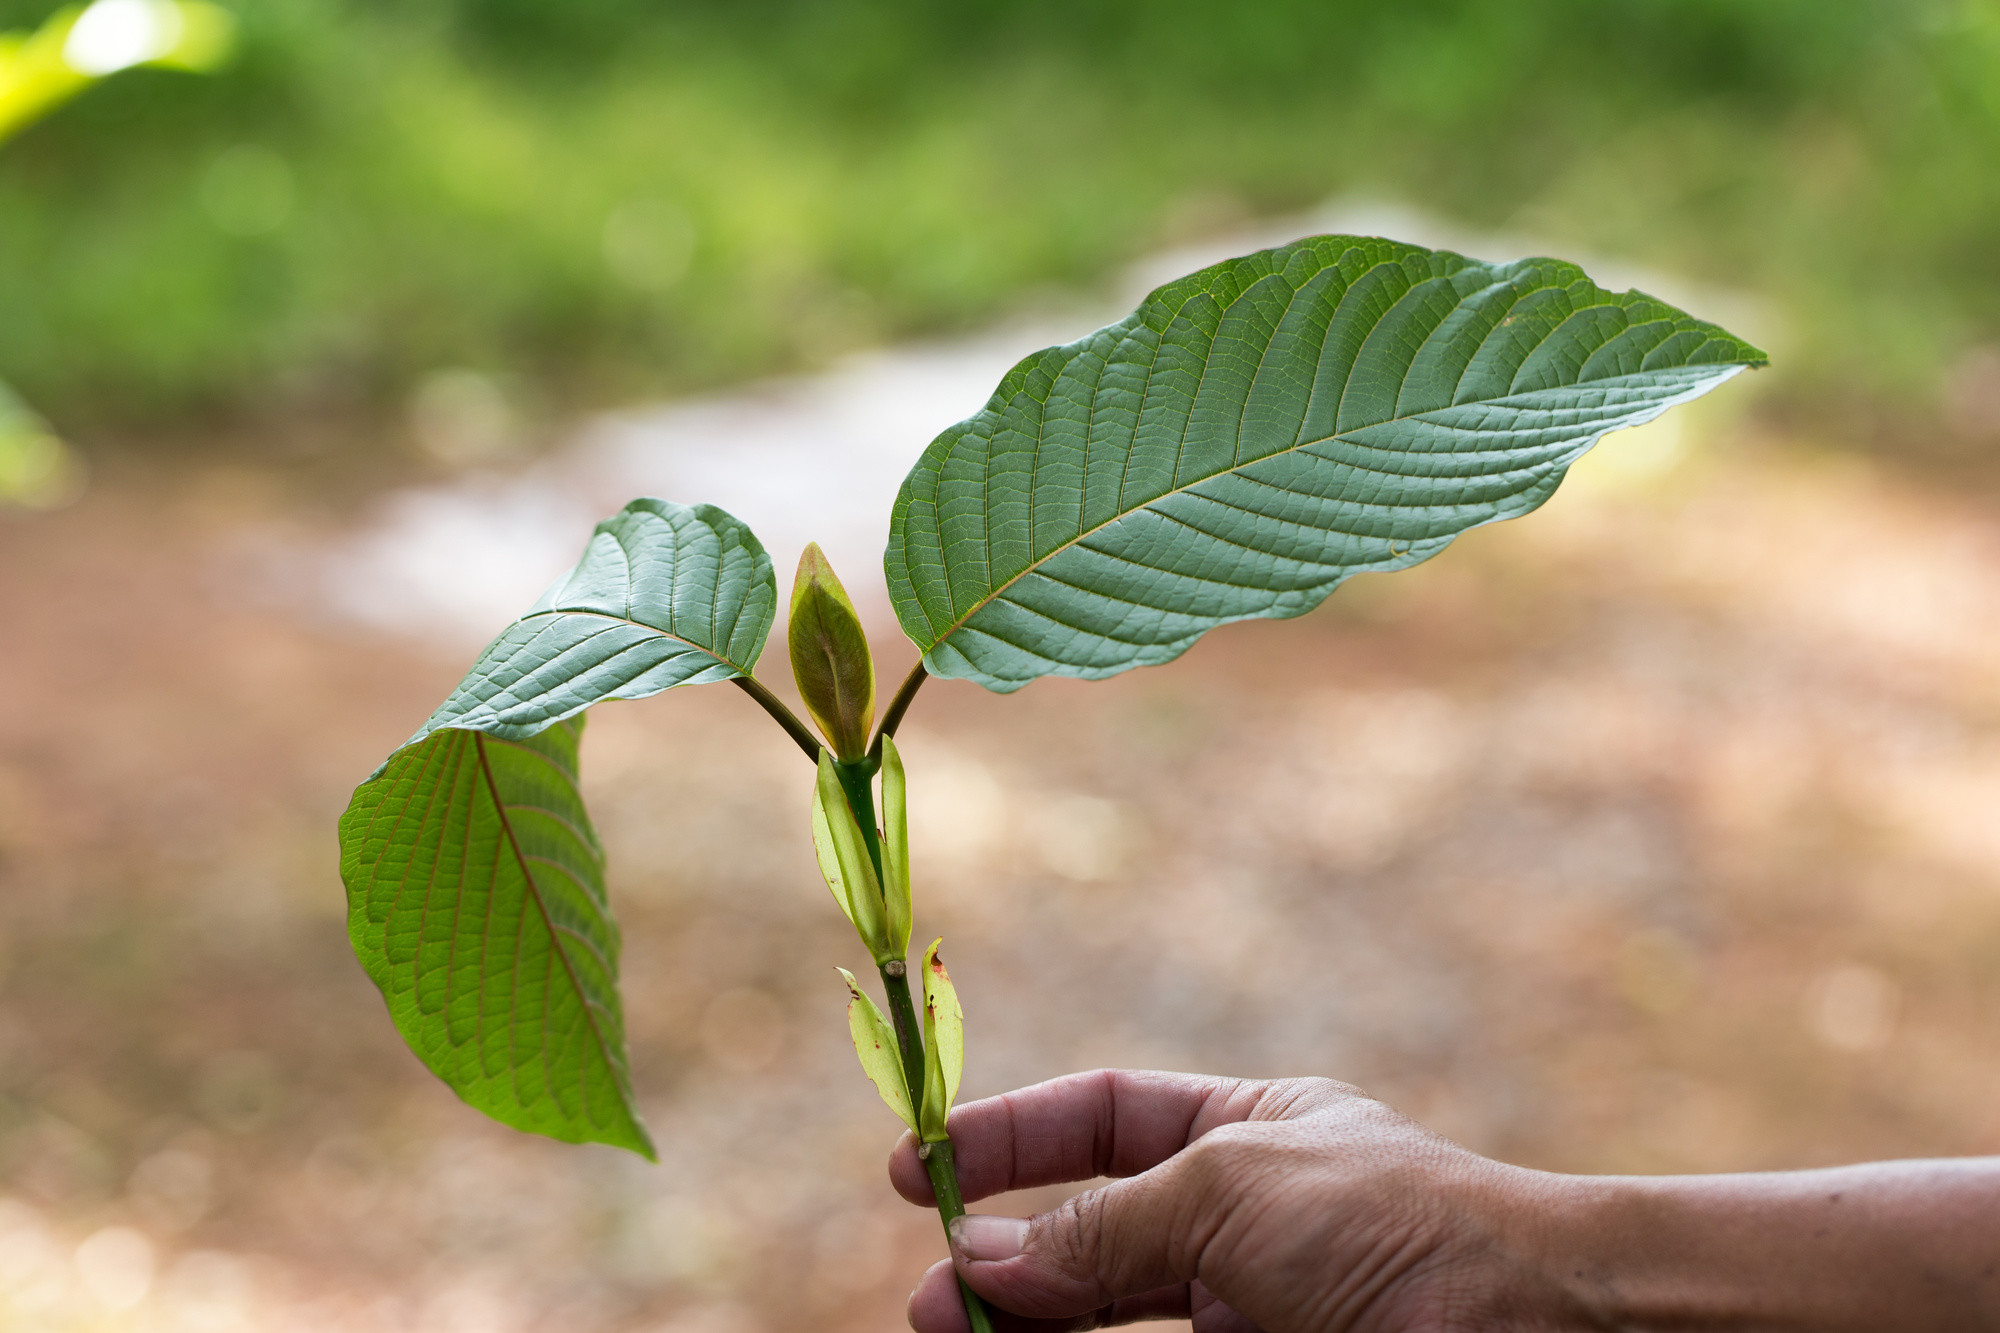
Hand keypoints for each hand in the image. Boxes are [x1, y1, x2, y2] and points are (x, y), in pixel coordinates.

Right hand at [887, 1069, 1587, 1331]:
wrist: (1533, 1328)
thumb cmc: (1397, 1224)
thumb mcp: (1231, 1188)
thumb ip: (1105, 1222)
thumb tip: (983, 1254)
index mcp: (1247, 1132)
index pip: (1106, 1119)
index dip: (1013, 1138)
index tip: (923, 1168)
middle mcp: (1241, 1219)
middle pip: (1093, 1232)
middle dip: (1007, 1261)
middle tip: (931, 1301)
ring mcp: (1250, 1306)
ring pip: (1110, 1318)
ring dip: (1029, 1328)